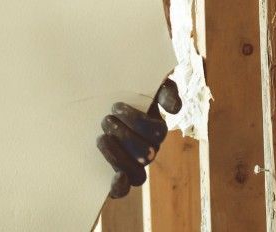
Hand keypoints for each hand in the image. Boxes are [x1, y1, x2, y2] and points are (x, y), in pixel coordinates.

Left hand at [97, 79, 180, 198]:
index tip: (116, 106)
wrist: (103, 102)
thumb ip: (165, 90)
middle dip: (123, 135)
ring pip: (137, 174)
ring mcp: (133, 165)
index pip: (156, 132)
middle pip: (145, 153)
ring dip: (118, 156)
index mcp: (156, 130)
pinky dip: (120, 187)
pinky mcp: (117, 175)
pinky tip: (116, 178)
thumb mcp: (150, 86)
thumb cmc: (129, 95)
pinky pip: (123, 189)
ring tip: (102, 137)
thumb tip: (174, 107)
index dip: (137, 120)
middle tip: (106, 120)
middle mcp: (148, 151)